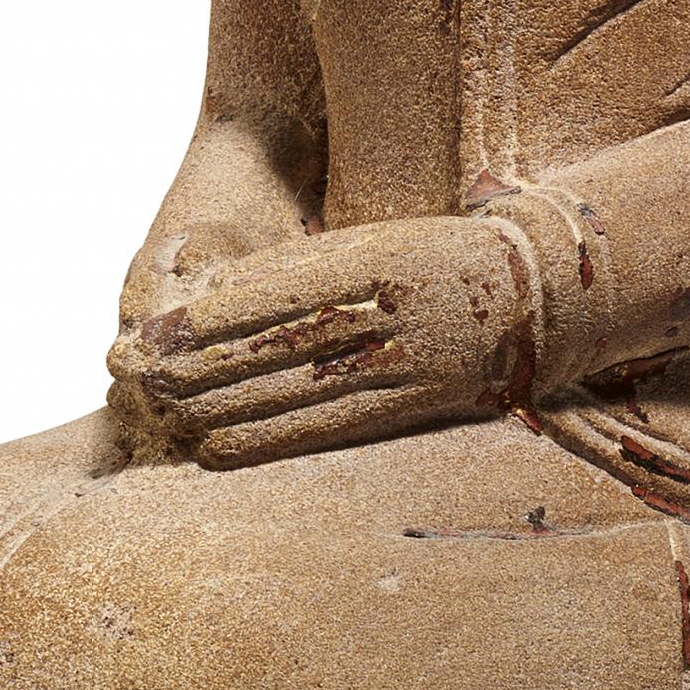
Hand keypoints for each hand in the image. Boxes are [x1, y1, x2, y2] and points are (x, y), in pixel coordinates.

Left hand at [106, 217, 531, 469]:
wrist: (544, 290)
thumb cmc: (441, 257)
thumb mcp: (377, 241)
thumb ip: (304, 269)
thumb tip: (217, 297)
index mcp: (379, 263)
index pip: (281, 297)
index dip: (216, 321)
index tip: (161, 333)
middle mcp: (393, 316)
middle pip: (282, 349)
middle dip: (205, 368)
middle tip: (144, 381)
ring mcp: (409, 363)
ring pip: (299, 393)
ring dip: (227, 409)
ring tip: (169, 417)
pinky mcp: (415, 404)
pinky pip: (331, 427)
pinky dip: (271, 439)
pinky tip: (222, 448)